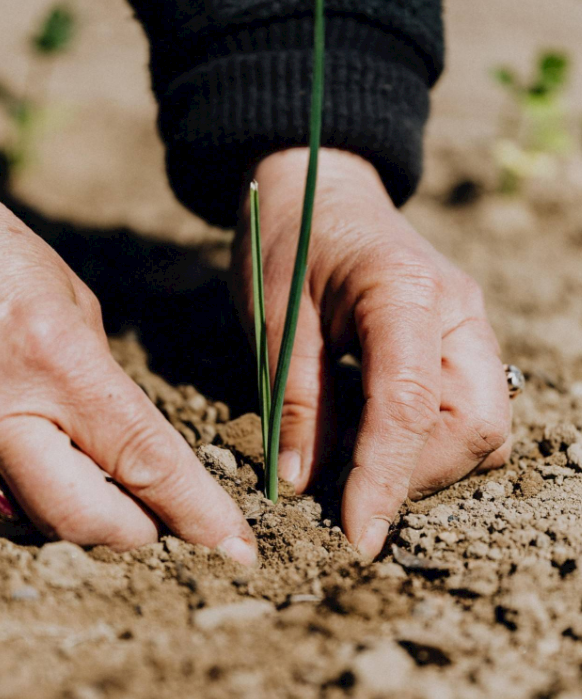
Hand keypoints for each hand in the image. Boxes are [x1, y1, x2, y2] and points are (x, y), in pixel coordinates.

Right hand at [0, 204, 255, 563]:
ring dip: (94, 517)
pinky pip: (10, 501)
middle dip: (139, 529)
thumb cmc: (5, 261)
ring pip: (43, 519)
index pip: (146, 459)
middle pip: (88, 517)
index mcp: (60, 362)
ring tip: (124, 493)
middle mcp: (9, 412)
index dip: (197, 510)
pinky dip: (51, 499)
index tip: (234, 544)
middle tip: (166, 517)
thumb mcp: (75, 306)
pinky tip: (72, 472)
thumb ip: (106, 382)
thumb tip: (132, 442)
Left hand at [233, 148, 510, 558]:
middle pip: (474, 427)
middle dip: (416, 475)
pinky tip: (375, 438)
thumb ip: (297, 400)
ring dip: (425, 464)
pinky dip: (427, 443)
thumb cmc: (288, 239)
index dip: (386, 480)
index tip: (358, 537)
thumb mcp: (276, 317)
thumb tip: (304, 485)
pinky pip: (466, 412)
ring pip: (481, 427)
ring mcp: (467, 326)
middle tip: (349, 491)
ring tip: (358, 464)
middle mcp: (458, 311)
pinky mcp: (459, 342)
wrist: (316, 189)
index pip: (411, 407)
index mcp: (406, 291)